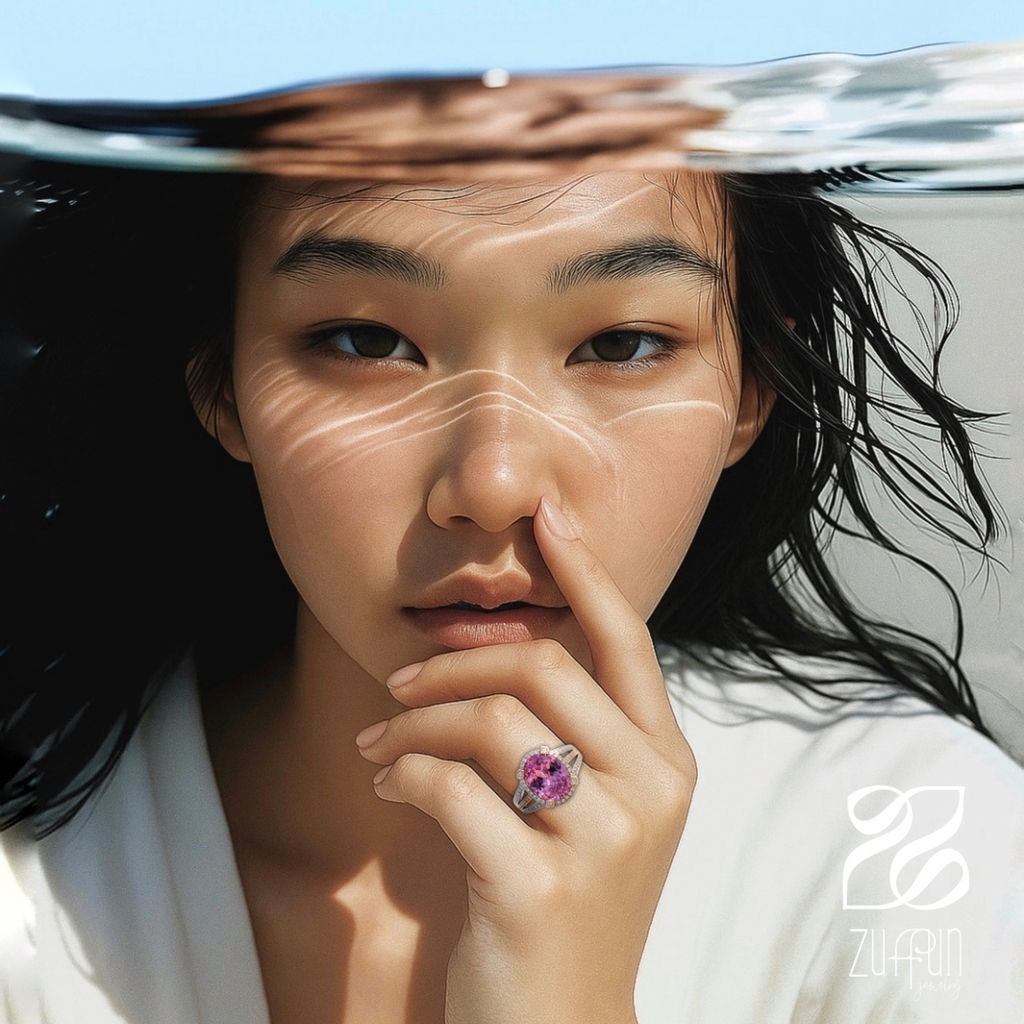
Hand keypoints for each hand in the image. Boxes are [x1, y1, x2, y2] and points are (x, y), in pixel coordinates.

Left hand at [354, 494, 696, 1023]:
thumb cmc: (565, 903)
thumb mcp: (595, 811)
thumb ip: (574, 731)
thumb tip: (503, 647)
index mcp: (667, 761)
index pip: (625, 639)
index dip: (584, 568)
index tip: (546, 514)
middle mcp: (651, 790)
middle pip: (542, 667)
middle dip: (451, 664)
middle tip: (397, 683)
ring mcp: (602, 840)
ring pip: (488, 721)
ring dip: (412, 722)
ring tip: (378, 744)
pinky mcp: (539, 887)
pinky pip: (448, 787)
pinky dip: (401, 773)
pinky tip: (386, 785)